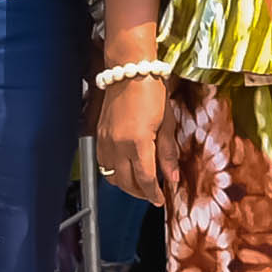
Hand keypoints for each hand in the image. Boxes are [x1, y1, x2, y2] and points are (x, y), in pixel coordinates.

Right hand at [91, 69, 169, 202]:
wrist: (130, 71)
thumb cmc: (152, 93)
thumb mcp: (167, 124)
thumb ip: (167, 154)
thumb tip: (172, 177)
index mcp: (138, 143)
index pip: (145, 180)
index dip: (153, 194)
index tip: (160, 200)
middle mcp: (118, 145)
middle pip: (127, 183)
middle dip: (140, 193)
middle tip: (152, 195)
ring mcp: (106, 141)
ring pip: (111, 176)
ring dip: (126, 185)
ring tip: (139, 184)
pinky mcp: (99, 135)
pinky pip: (103, 163)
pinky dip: (114, 171)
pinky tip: (125, 168)